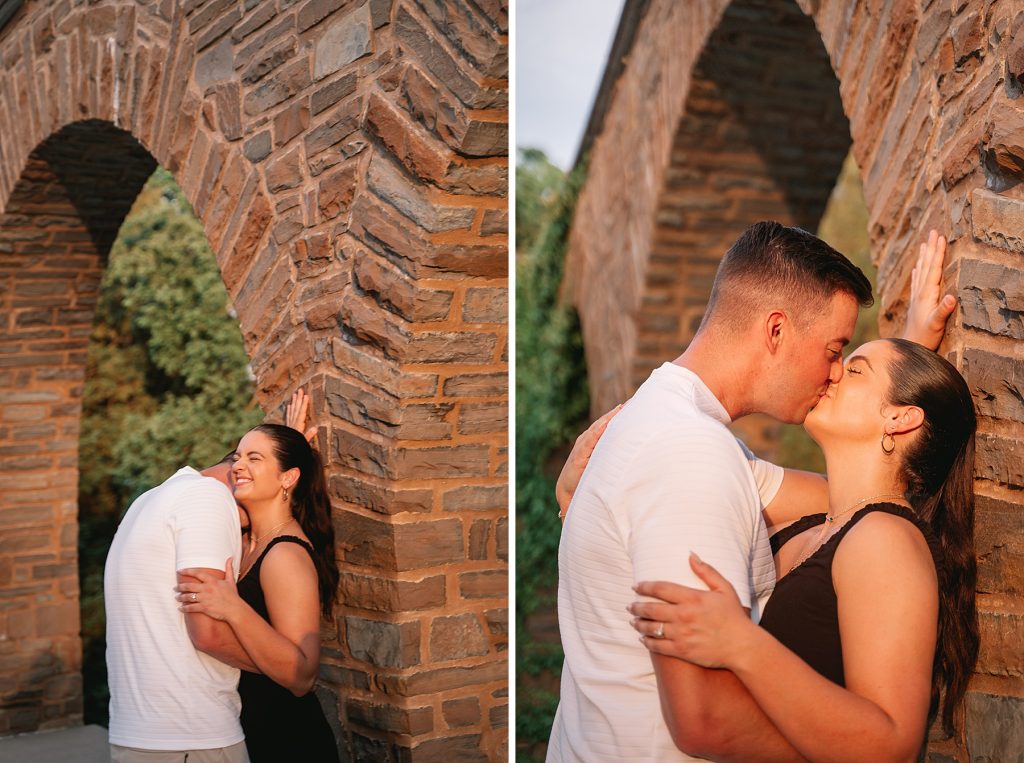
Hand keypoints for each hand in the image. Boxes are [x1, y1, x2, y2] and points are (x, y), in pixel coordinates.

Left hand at [176, 558, 243, 622]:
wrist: (234, 609)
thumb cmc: (232, 595)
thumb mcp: (231, 580)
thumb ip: (229, 568)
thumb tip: (230, 558)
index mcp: (212, 581)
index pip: (197, 573)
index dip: (188, 571)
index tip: (180, 571)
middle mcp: (207, 588)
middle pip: (189, 586)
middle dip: (180, 587)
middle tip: (175, 588)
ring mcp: (204, 598)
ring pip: (188, 597)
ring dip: (180, 597)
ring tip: (177, 597)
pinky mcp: (204, 607)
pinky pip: (190, 607)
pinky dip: (184, 608)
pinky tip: (180, 608)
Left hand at [285, 389, 316, 442]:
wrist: (283, 449)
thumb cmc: (295, 445)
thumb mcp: (303, 442)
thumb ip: (308, 435)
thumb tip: (316, 428)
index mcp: (298, 425)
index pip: (302, 412)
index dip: (304, 404)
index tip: (306, 395)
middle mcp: (293, 423)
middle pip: (296, 409)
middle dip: (298, 399)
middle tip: (300, 390)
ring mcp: (290, 424)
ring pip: (292, 410)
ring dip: (294, 402)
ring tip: (294, 394)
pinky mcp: (288, 426)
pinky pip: (288, 416)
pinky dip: (289, 410)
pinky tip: (289, 405)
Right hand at [555, 404, 623, 518]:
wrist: (569, 490)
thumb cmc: (587, 478)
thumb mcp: (603, 464)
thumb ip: (613, 455)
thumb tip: (634, 452)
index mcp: (595, 441)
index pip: (609, 425)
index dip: (620, 416)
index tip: (634, 406)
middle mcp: (588, 440)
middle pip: (604, 422)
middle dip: (617, 413)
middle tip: (632, 402)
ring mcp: (582, 446)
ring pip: (597, 428)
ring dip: (608, 418)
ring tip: (620, 409)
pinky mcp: (578, 455)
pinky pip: (589, 440)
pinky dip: (597, 431)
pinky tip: (605, 424)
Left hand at [628, 554, 753, 668]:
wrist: (743, 646)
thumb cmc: (734, 616)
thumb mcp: (724, 588)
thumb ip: (706, 571)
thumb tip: (690, 554)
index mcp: (692, 598)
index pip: (660, 588)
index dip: (645, 586)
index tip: (635, 586)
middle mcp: (683, 615)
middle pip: (651, 608)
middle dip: (637, 606)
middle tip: (629, 605)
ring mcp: (681, 634)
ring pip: (651, 628)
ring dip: (639, 624)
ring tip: (633, 621)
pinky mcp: (682, 651)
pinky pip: (658, 646)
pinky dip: (647, 642)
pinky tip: (643, 639)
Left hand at [902, 229, 955, 350]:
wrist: (910, 346)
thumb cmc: (925, 336)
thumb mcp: (937, 324)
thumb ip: (943, 311)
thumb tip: (951, 298)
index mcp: (927, 294)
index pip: (933, 269)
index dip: (937, 253)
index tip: (940, 237)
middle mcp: (920, 293)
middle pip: (926, 266)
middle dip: (931, 248)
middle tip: (933, 231)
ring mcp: (917, 297)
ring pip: (921, 272)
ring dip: (924, 257)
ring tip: (924, 244)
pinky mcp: (916, 303)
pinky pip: (917, 283)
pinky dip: (917, 273)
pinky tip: (916, 268)